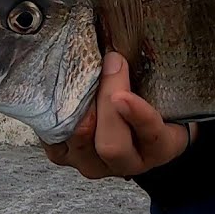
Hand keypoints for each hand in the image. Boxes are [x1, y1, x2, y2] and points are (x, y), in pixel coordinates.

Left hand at [42, 51, 195, 178]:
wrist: (131, 126)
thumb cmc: (151, 101)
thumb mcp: (160, 89)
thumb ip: (147, 74)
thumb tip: (118, 49)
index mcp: (159, 147)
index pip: (151, 134)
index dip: (137, 115)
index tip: (123, 94)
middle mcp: (126, 162)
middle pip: (111, 144)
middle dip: (103, 103)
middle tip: (105, 66)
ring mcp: (93, 163)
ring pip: (80, 141)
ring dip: (77, 106)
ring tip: (79, 73)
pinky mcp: (65, 158)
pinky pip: (55, 140)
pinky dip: (54, 115)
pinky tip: (58, 93)